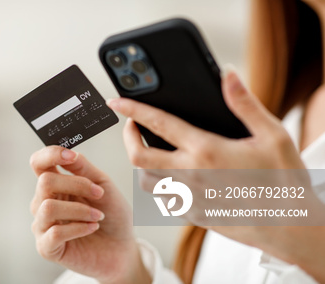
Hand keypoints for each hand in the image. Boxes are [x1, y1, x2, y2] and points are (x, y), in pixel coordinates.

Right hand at [29, 146, 149, 283]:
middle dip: (77, 185)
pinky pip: (54, 233)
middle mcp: (43, 203)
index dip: (50, 155)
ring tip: (98, 216)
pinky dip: (78, 228)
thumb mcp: (104, 186)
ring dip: (79, 210)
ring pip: (48, 207)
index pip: (39, 163)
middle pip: (45, 182)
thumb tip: (69, 153)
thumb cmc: (112, 217)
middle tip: (99, 194)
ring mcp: (42, 226)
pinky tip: (92, 228)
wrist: (122, 249)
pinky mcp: (46, 248)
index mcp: (55, 185)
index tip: (71, 157)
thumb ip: (84, 169)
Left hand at [107, 70, 324, 281]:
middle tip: (131, 126)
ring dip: (143, 163)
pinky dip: (162, 184)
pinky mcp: (193, 215)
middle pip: (137, 156)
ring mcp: (188, 199)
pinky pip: (165, 198)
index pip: (157, 125)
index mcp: (206, 151)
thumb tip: (227, 75)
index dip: (133, 110)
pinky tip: (174, 175)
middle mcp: (190, 175)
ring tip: (151, 150)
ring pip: (146, 181)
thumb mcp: (272, 135)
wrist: (291, 227)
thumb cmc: (284, 181)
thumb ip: (245, 104)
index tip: (116, 101)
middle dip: (127, 137)